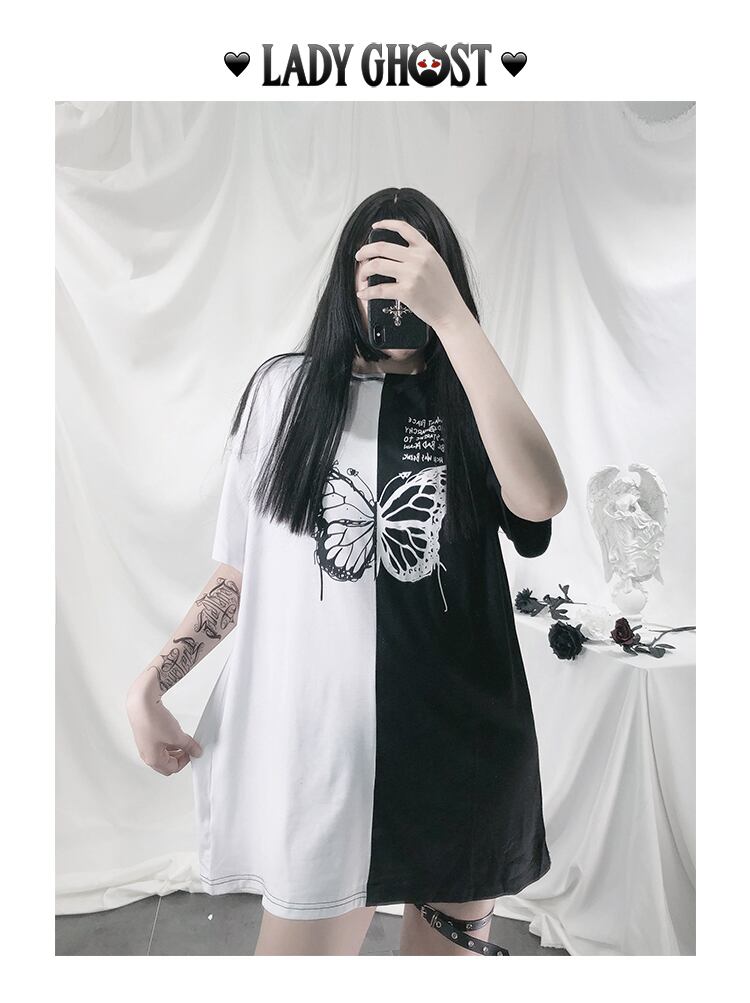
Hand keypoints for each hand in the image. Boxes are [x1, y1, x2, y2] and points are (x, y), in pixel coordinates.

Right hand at [126, 669, 202, 775]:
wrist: (141, 703)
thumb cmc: (153, 721)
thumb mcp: (176, 736)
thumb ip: (189, 746)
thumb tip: (196, 751)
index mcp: (153, 760)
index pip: (173, 768)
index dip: (185, 760)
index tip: (192, 750)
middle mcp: (146, 754)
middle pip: (167, 763)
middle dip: (179, 756)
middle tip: (188, 747)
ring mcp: (145, 745)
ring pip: (163, 753)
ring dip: (174, 748)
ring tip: (181, 738)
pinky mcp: (145, 735)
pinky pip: (159, 743)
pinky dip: (168, 741)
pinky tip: (173, 731)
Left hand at [354, 218, 470, 331]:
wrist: (450, 311)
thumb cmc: (444, 291)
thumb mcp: (437, 264)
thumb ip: (421, 255)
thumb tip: (399, 252)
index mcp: (426, 249)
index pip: (404, 228)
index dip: (386, 224)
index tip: (375, 227)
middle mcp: (418, 259)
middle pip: (382, 247)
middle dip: (365, 251)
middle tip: (359, 256)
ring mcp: (412, 274)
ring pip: (377, 265)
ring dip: (364, 271)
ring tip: (362, 277)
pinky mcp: (406, 291)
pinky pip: (379, 289)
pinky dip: (367, 292)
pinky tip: (363, 293)